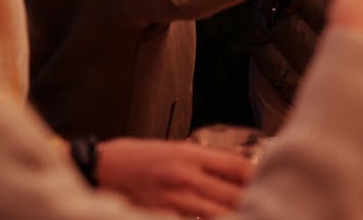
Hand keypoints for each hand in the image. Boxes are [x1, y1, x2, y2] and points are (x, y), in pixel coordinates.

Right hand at [95, 137, 251, 217]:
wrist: (98, 168)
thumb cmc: (136, 157)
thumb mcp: (173, 148)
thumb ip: (204, 161)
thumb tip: (236, 171)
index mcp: (190, 154)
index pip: (238, 166)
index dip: (256, 177)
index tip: (263, 183)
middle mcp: (184, 176)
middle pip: (233, 194)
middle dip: (248, 201)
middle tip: (260, 205)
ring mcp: (171, 199)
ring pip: (217, 215)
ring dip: (230, 215)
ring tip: (240, 214)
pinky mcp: (157, 214)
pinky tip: (212, 219)